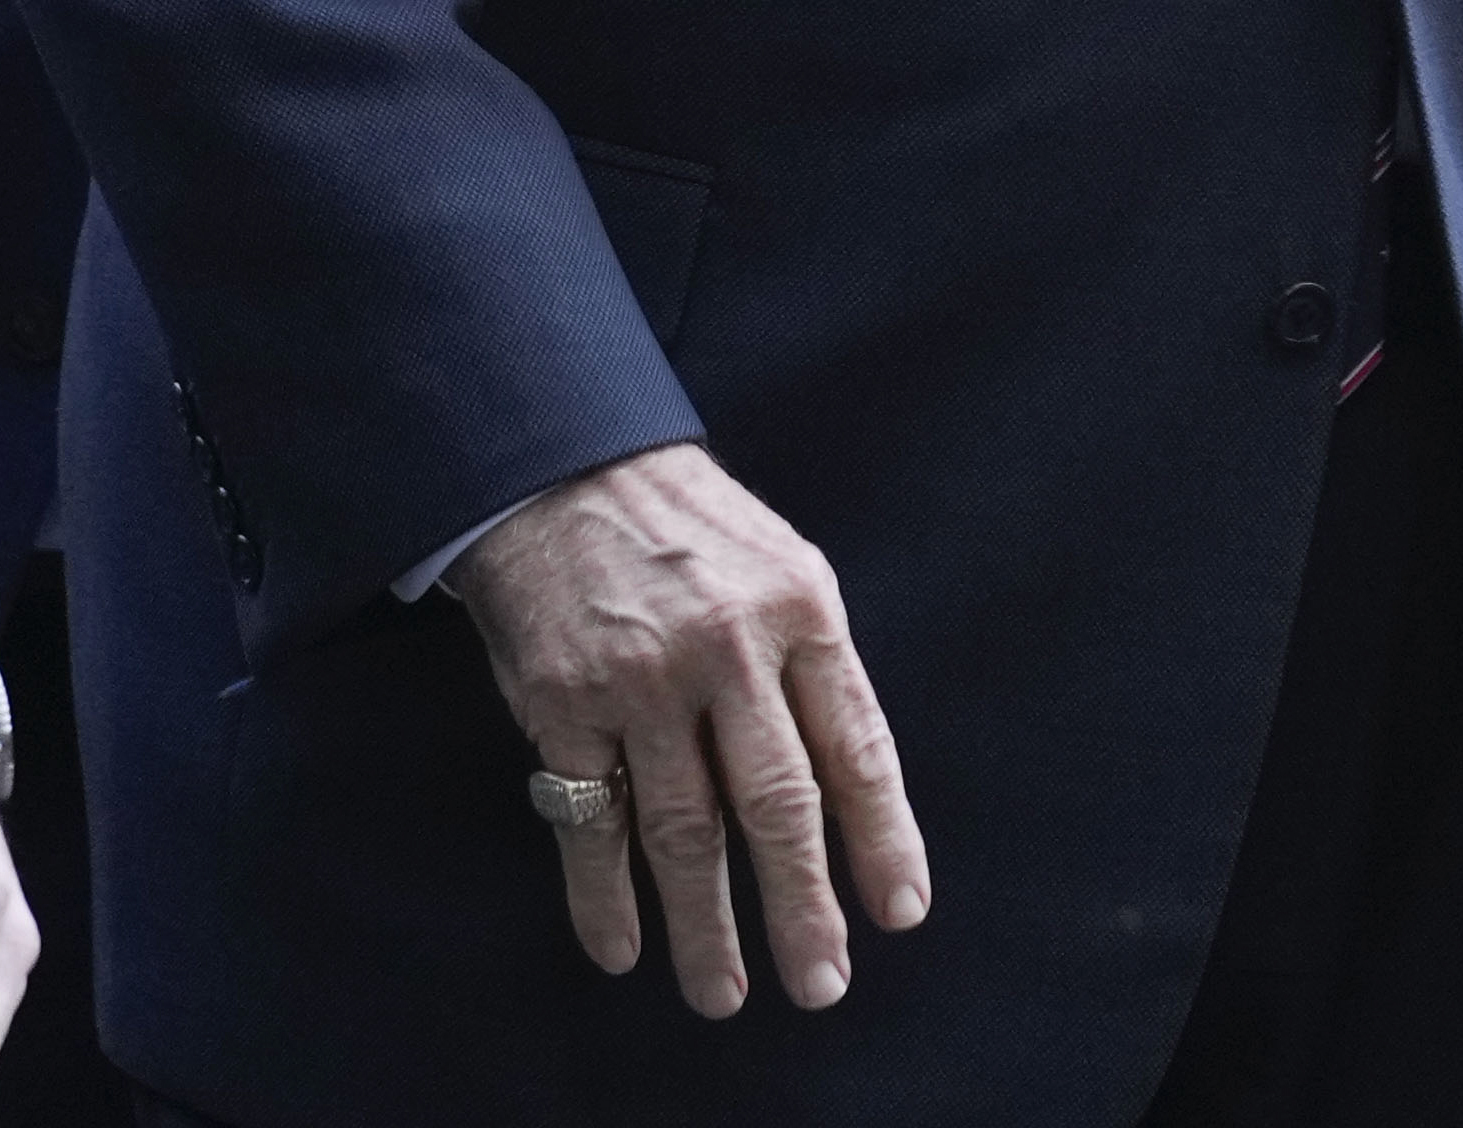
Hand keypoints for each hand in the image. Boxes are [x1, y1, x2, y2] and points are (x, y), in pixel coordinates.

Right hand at [453, 440, 931, 1017]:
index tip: (899, 913)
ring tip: (725, 994)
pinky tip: (621, 948)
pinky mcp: (562, 703)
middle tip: (821, 985)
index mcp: (799, 610)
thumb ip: (816, 668)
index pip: (855, 746)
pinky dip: (602, 896)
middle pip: (776, 804)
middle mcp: (726, 647)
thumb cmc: (690, 532)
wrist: (562, 467)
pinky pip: (588, 820)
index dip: (881, 837)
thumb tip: (856, 795)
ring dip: (705, 926)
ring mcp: (639, 679)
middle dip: (802, 906)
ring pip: (682, 830)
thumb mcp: (782, 567)